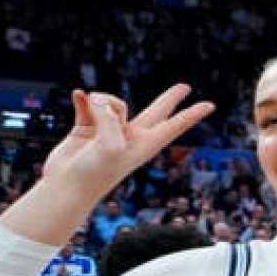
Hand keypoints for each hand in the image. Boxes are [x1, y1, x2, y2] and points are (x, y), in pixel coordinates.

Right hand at [42, 85, 214, 197]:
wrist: (66, 188)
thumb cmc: (93, 173)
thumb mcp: (109, 145)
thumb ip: (109, 117)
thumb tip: (96, 98)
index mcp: (145, 144)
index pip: (175, 124)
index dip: (192, 114)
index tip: (210, 105)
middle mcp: (131, 136)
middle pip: (156, 111)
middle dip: (170, 99)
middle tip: (185, 87)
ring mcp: (109, 131)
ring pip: (111, 102)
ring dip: (99, 101)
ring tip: (91, 112)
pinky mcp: (87, 128)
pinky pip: (88, 104)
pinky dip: (83, 99)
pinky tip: (78, 95)